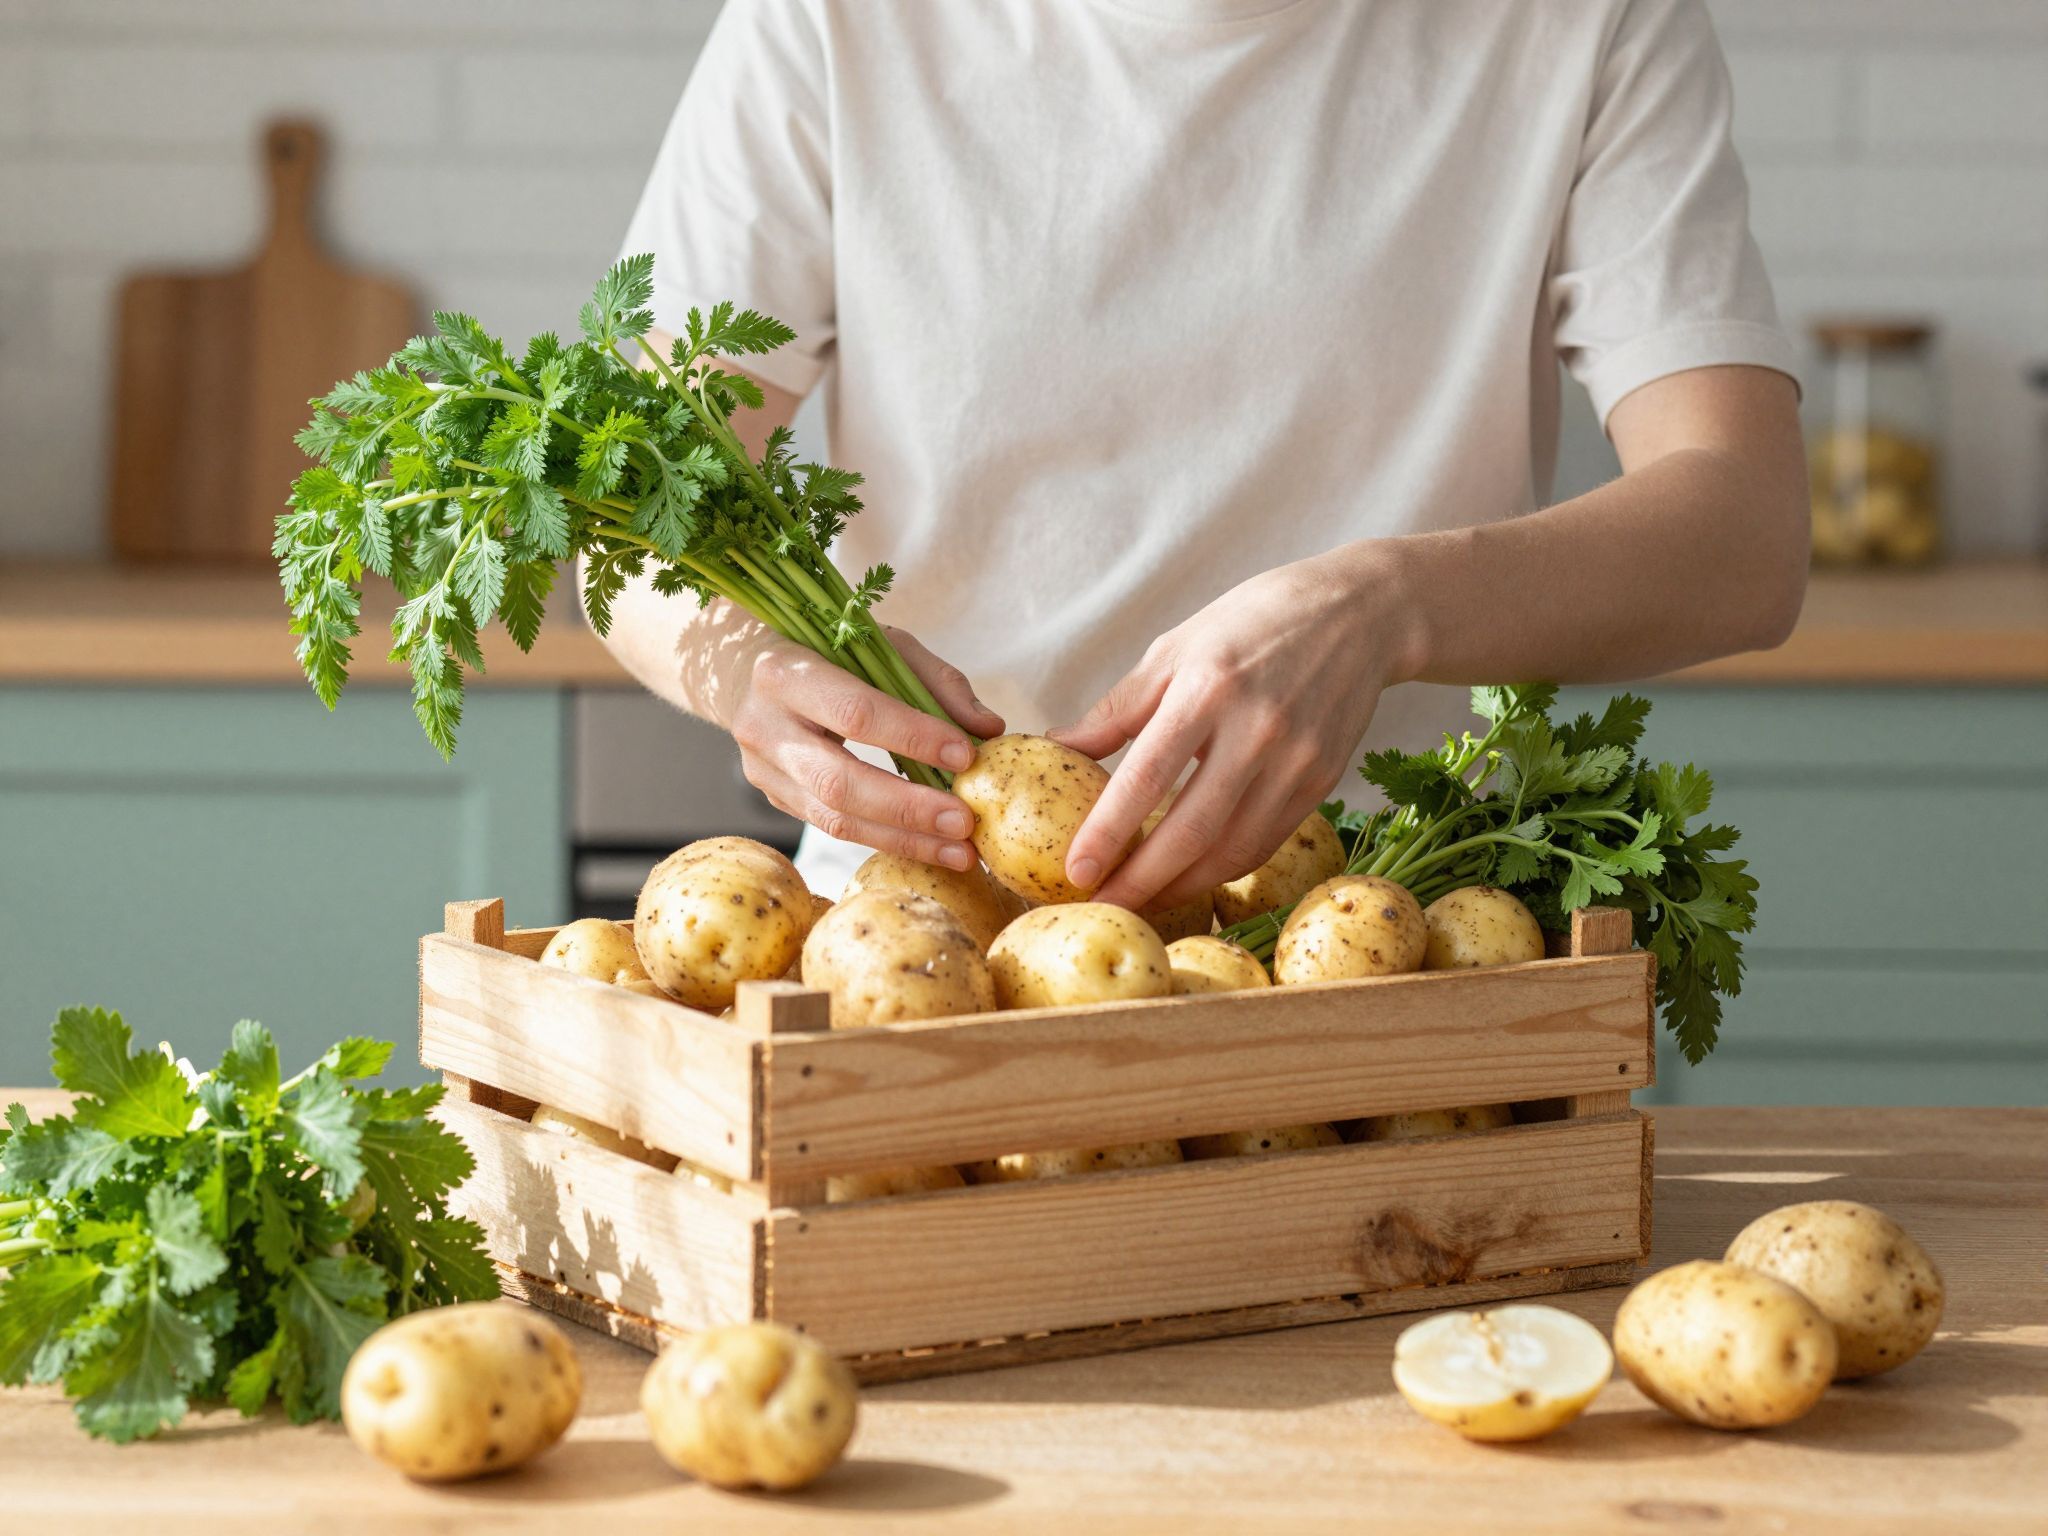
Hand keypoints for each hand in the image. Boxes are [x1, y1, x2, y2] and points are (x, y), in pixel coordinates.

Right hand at [729, 625, 1004, 869]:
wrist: (749, 670)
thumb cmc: (830, 651)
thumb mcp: (882, 645)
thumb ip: (937, 681)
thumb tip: (990, 730)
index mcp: (785, 673)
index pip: (855, 712)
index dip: (912, 737)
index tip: (967, 756)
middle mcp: (763, 726)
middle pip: (839, 782)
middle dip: (909, 808)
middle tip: (966, 823)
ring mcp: (762, 771)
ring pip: (835, 819)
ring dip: (905, 839)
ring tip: (962, 852)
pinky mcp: (775, 798)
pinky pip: (835, 827)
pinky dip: (888, 839)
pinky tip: (932, 848)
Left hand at [1050, 549, 1414, 910]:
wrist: (1358, 613)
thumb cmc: (1253, 623)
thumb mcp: (1176, 648)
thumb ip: (1119, 707)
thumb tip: (1060, 746)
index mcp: (1208, 688)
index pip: (1147, 776)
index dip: (1108, 832)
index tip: (1075, 871)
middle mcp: (1257, 729)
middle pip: (1191, 830)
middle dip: (1141, 881)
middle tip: (1102, 907)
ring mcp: (1295, 761)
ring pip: (1231, 850)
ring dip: (1181, 887)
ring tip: (1140, 901)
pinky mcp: (1322, 782)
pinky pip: (1264, 842)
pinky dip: (1222, 868)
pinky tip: (1190, 877)